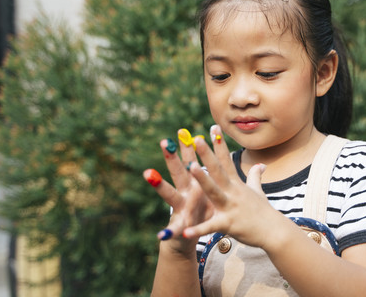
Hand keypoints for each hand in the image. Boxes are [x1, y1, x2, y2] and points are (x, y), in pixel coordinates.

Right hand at [143, 129, 213, 255]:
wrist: (190, 235)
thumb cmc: (203, 209)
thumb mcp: (209, 189)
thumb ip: (211, 173)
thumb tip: (217, 154)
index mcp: (193, 183)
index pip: (189, 161)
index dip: (188, 147)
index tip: (184, 130)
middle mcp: (183, 192)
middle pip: (177, 171)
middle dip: (171, 157)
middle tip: (164, 141)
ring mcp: (179, 208)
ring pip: (168, 194)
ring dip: (159, 184)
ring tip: (148, 173)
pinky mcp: (179, 226)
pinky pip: (173, 229)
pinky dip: (168, 232)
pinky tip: (161, 235)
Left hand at [182, 125, 282, 248]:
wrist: (275, 232)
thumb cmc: (264, 212)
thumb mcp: (259, 191)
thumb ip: (256, 176)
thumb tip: (262, 164)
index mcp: (237, 184)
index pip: (227, 160)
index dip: (219, 144)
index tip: (213, 127)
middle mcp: (233, 192)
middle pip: (218, 170)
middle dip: (207, 154)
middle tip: (197, 139)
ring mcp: (231, 207)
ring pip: (214, 191)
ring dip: (203, 179)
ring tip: (190, 167)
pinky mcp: (228, 224)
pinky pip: (210, 226)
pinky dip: (198, 229)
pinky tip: (184, 231)